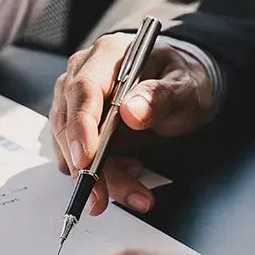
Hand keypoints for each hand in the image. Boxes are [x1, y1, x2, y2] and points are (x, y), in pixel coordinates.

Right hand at [51, 35, 215, 215]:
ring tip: (136, 193)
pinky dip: (99, 177)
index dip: (81, 127)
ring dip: (96, 178)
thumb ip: (162, 96)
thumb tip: (132, 111)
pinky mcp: (76, 127)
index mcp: (106, 55)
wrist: (180, 88)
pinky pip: (76, 157)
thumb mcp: (185, 87)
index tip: (87, 161)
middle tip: (103, 199)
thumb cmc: (181, 81)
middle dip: (85, 167)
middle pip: (69, 124)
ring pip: (69, 147)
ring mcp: (74, 102)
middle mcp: (82, 75)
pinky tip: (127, 174)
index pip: (82, 90)